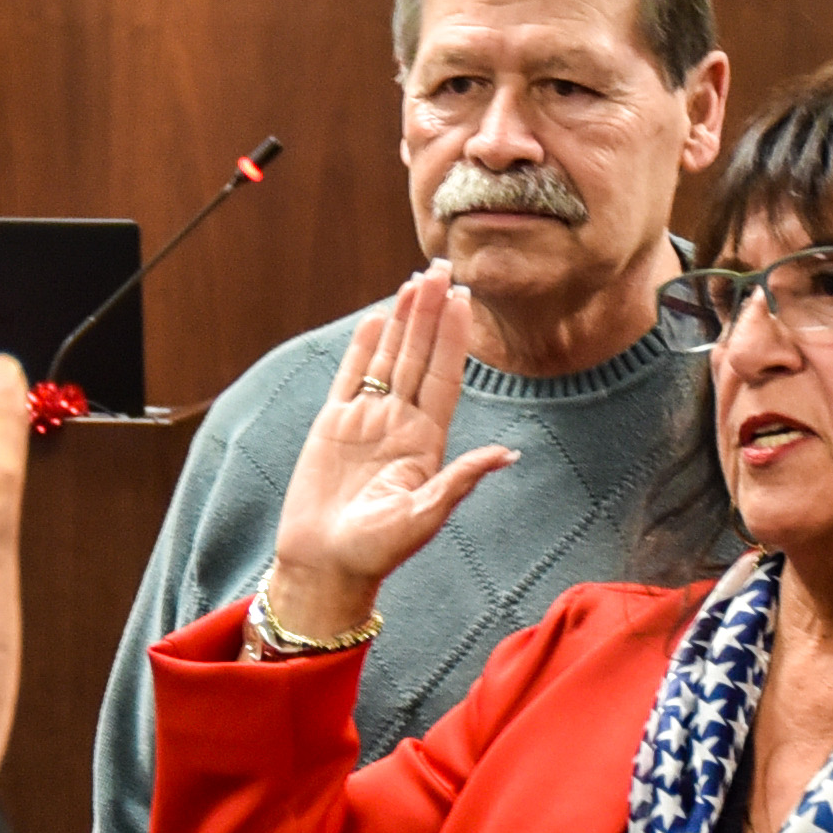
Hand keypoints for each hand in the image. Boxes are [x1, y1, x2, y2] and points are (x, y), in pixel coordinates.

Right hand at [265, 263, 515, 636]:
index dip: (453, 336)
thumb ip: (460, 481)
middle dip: (430, 312)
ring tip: (413, 279)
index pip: (444, 376)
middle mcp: (401, 424)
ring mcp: (367, 422)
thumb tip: (506, 454)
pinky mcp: (334, 427)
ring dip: (401, 320)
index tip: (463, 297)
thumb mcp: (424, 518)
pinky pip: (351, 377)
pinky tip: (377, 317)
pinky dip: (363, 347)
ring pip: (388, 358)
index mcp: (427, 442)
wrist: (325, 566)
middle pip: (418, 355)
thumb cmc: (375, 552)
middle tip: (440, 266)